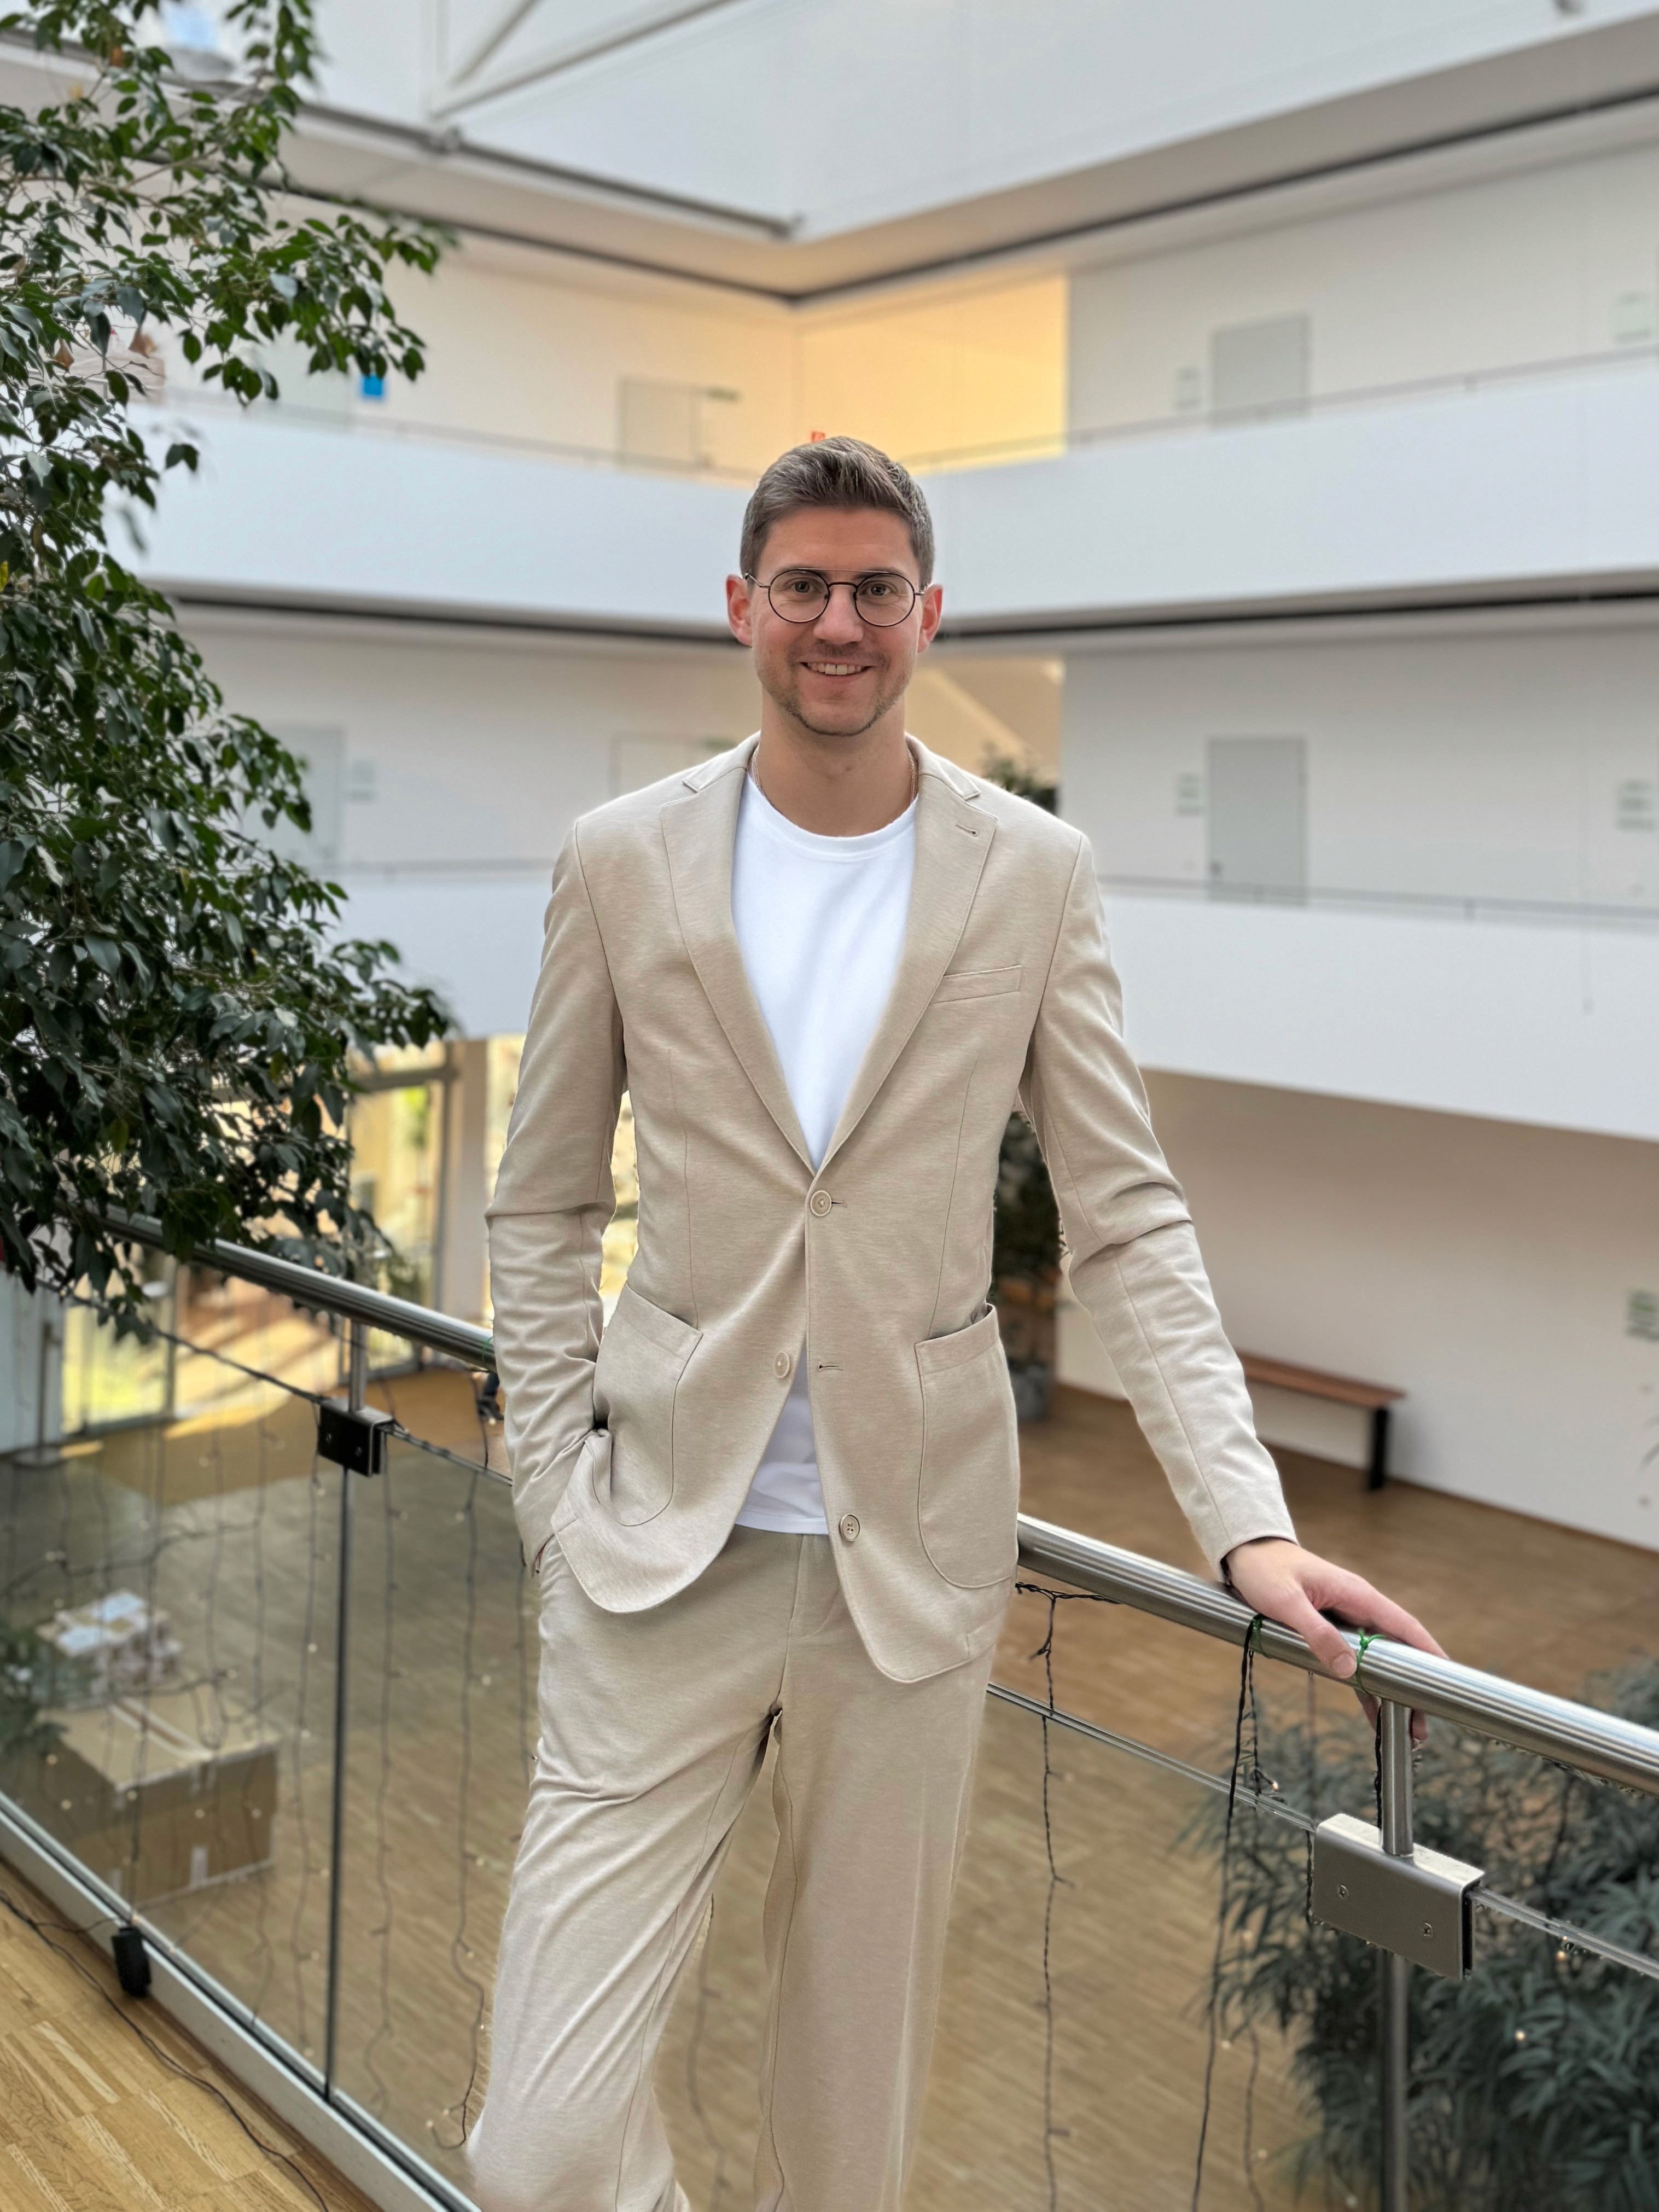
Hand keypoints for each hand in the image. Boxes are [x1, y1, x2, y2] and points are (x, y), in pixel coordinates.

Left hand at [1222, 1537, 1445, 1742]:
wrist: (1245, 1554)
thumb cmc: (1265, 1570)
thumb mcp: (1286, 1602)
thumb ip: (1317, 1633)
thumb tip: (1349, 1668)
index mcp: (1356, 1595)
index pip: (1403, 1625)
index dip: (1429, 1651)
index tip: (1450, 1678)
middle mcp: (1357, 1608)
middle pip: (1397, 1650)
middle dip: (1414, 1686)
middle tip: (1425, 1725)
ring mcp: (1345, 1621)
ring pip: (1379, 1661)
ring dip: (1393, 1693)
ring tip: (1409, 1731)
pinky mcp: (1330, 1632)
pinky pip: (1355, 1664)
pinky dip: (1366, 1689)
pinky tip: (1376, 1716)